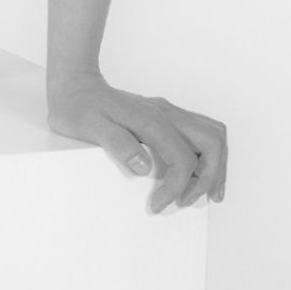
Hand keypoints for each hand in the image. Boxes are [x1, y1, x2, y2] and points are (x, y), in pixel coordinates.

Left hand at [48, 73, 226, 213]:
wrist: (74, 85)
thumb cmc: (78, 107)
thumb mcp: (88, 126)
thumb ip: (117, 143)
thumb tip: (144, 167)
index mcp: (149, 118)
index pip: (181, 157)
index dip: (176, 186)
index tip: (159, 204)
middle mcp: (165, 112)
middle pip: (211, 142)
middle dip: (209, 177)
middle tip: (190, 200)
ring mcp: (168, 112)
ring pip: (213, 135)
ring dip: (216, 165)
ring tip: (208, 192)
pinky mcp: (167, 116)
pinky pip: (202, 132)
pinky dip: (209, 155)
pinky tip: (200, 173)